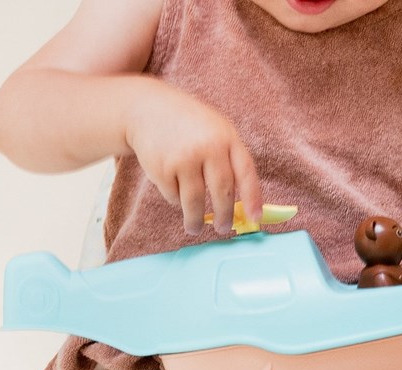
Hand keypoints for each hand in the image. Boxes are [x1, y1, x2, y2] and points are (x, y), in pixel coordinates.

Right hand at [125, 79, 262, 234]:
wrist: (147, 109)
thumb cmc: (188, 126)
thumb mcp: (215, 131)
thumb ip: (229, 160)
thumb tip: (242, 204)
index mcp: (226, 137)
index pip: (245, 172)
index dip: (252, 198)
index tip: (255, 218)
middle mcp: (208, 147)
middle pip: (222, 193)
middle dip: (224, 216)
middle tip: (222, 229)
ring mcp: (184, 158)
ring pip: (196, 203)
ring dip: (196, 221)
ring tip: (194, 228)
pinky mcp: (163, 170)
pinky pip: (174, 197)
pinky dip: (175, 200)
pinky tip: (174, 189)